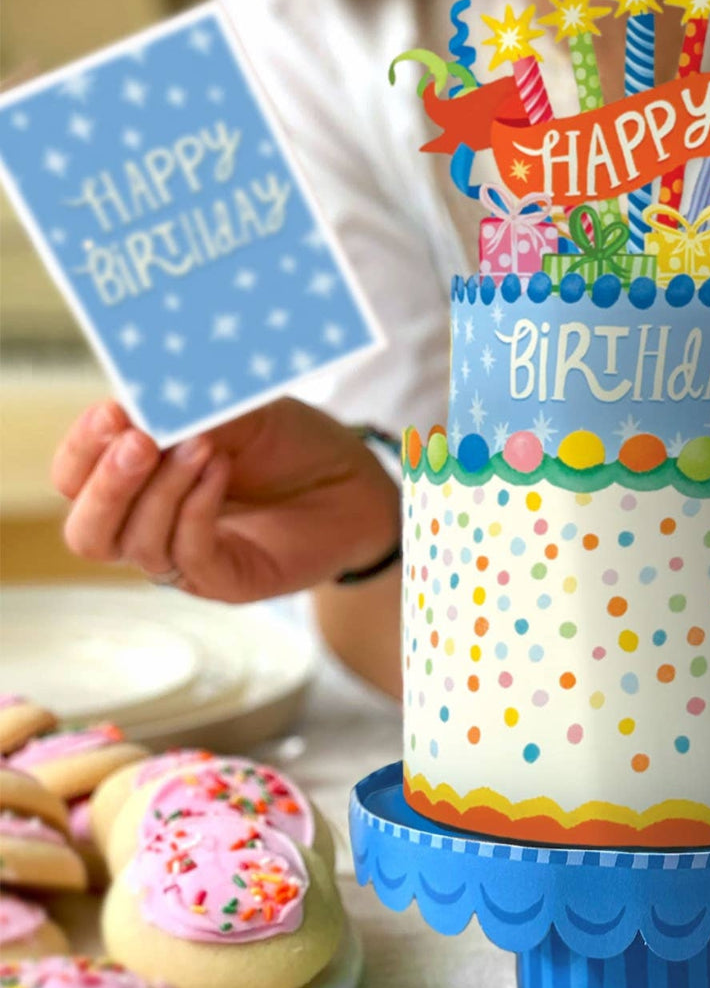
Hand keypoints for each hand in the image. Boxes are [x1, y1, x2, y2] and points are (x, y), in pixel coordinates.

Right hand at [51, 398, 399, 602]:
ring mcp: (186, 560)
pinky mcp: (226, 581)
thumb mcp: (238, 409)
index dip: (84, 448)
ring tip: (204, 447)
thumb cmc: (290, 442)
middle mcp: (151, 525)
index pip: (75, 477)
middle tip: (140, 441)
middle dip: (106, 484)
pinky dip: (196, 510)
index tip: (112, 411)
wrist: (356, 481)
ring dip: (162, 490)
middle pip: (88, 529)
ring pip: (133, 545)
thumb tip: (138, 405)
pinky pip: (188, 556)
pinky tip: (219, 471)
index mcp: (138, 480)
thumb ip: (188, 408)